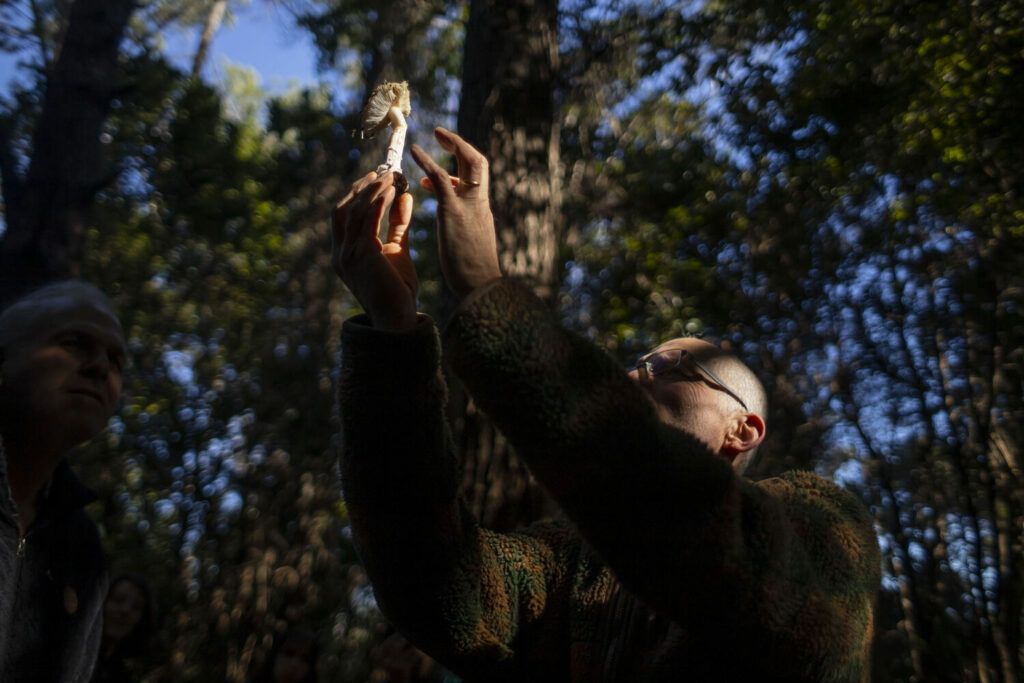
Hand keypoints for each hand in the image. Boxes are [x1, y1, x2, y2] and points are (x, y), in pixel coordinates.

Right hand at [331, 172, 417, 329]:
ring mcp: (347, 254)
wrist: (398, 319)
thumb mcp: (398, 251)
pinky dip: (378, 202)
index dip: (356, 194)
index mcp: (344, 254)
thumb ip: (399, 225)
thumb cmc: (398, 290)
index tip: (374, 178)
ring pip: (353, 211)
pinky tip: (391, 191)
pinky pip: (367, 220)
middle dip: (359, 188)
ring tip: (388, 177)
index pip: (342, 216)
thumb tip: (404, 197)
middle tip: (379, 173)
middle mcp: (340, 253)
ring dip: (371, 191)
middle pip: (341, 209)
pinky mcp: (361, 255)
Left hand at [410, 127, 500, 299]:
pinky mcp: (454, 210)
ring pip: (468, 162)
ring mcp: (469, 204)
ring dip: (451, 142)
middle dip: (461, 145)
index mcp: (482, 212)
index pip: (478, 180)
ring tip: (434, 133)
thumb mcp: (470, 246)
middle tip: (442, 135)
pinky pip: (441, 177)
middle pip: (478, 163)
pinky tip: (413, 151)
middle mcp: (479, 203)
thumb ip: (465, 230)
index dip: (464, 168)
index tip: (447, 167)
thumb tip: (457, 224)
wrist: (480, 287)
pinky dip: (427, 161)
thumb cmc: (473, 275)